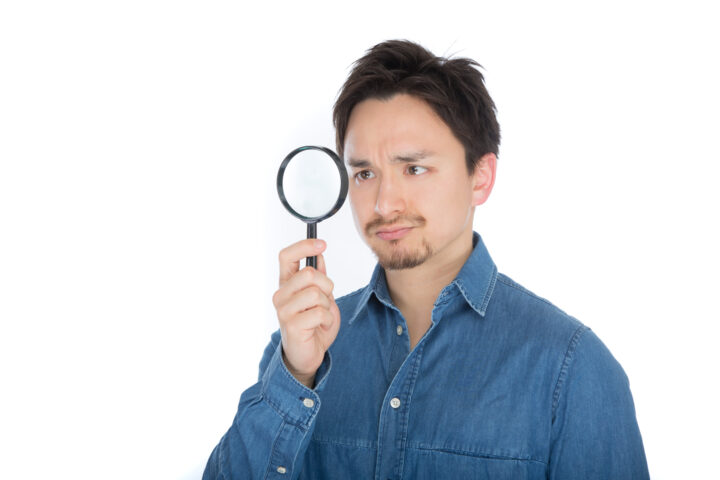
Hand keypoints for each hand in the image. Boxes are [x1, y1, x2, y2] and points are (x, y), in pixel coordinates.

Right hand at [272, 239, 340, 387]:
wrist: (308, 354)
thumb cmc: (314, 324)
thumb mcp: (321, 296)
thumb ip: (318, 278)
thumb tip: (319, 255)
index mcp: (286, 283)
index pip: (287, 256)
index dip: (304, 246)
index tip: (322, 244)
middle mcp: (281, 294)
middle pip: (309, 273)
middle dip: (326, 285)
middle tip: (325, 300)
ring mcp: (283, 310)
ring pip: (316, 293)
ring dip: (327, 306)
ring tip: (322, 317)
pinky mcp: (291, 325)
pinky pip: (320, 312)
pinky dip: (327, 320)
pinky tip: (320, 327)